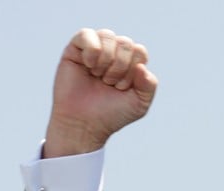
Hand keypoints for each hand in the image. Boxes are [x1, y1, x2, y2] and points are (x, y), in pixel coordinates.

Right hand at [43, 28, 157, 157]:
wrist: (84, 124)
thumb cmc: (111, 114)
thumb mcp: (139, 103)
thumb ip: (149, 85)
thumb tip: (142, 66)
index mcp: (129, 64)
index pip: (139, 51)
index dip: (133, 69)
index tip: (122, 87)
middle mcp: (112, 54)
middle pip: (125, 43)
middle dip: (120, 66)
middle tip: (110, 83)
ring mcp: (94, 50)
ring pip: (108, 35)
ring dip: (107, 60)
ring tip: (99, 76)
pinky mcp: (74, 50)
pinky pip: (86, 34)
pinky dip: (92, 50)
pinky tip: (89, 65)